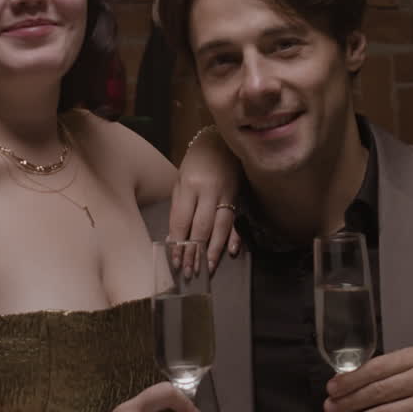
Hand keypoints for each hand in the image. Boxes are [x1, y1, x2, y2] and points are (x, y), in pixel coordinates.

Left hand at [169, 126, 241, 273]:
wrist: (221, 140)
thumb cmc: (196, 161)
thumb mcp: (181, 179)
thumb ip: (179, 207)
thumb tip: (175, 237)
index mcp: (190, 184)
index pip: (182, 219)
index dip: (178, 242)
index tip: (174, 260)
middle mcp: (209, 190)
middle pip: (201, 227)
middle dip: (194, 252)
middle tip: (189, 271)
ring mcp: (226, 194)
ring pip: (220, 227)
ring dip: (213, 250)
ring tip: (207, 268)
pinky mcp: (238, 196)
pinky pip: (236, 220)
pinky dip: (235, 237)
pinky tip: (232, 251)